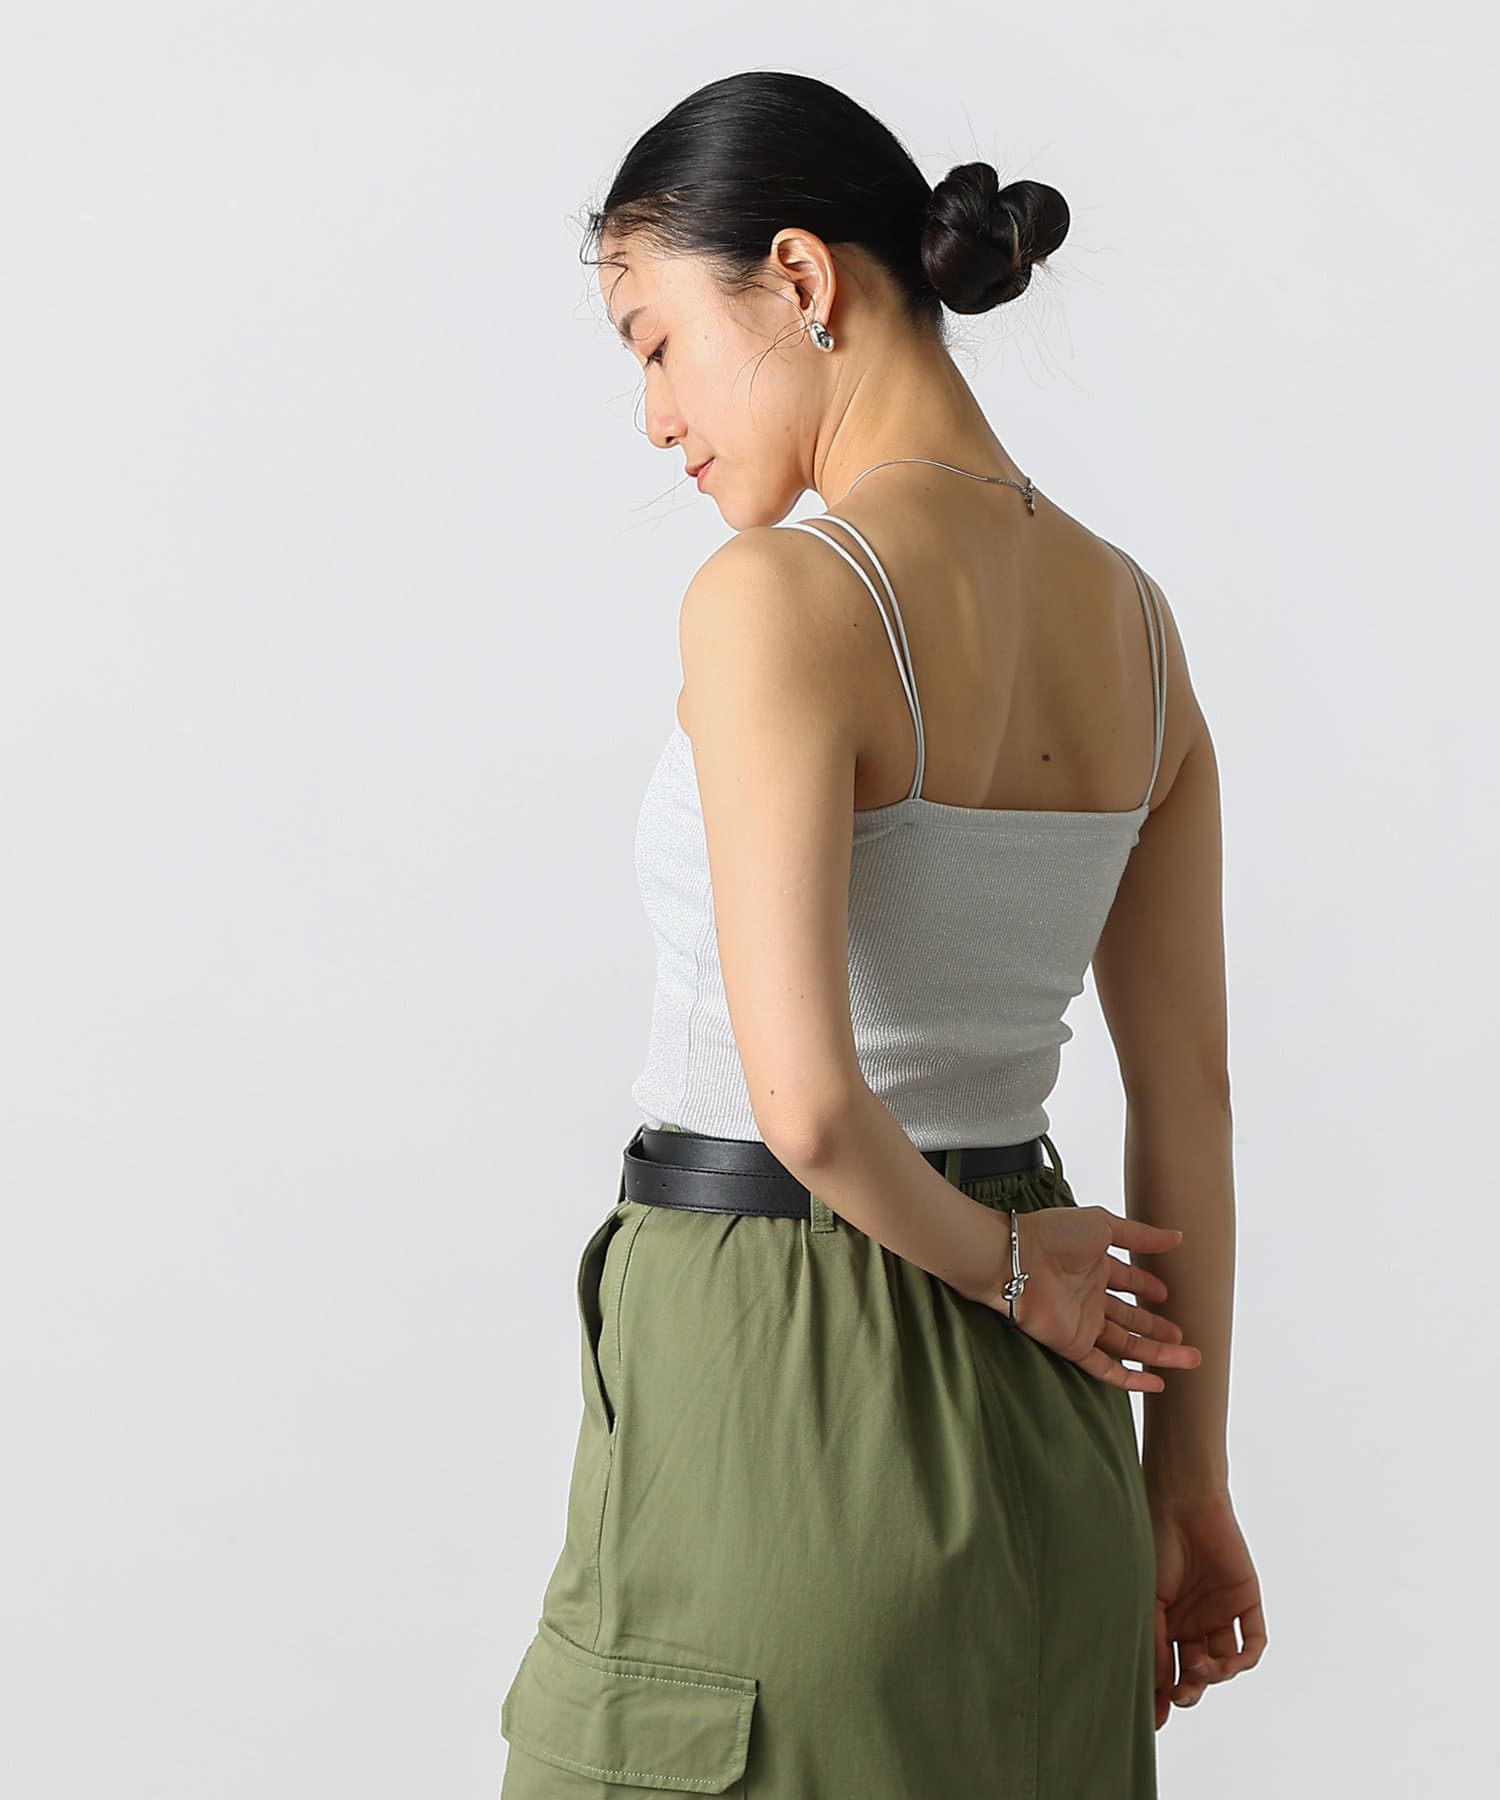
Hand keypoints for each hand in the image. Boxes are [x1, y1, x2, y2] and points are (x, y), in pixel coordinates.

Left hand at [980, 1205, 1200, 1390]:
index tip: (1167, 1294)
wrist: (1016, 1259)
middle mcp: (1089, 1296)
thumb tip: (1177, 1236)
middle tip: (1184, 1337)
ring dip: (1157, 1354)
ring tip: (1188, 1359)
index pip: (1127, 1280)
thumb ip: (1140, 1235)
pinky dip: (1130, 1378)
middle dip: (1157, 1327)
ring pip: (1127, 1345)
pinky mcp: (1073, 1345)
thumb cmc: (1053, 1235)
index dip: (1147, 1286)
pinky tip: (1155, 1383)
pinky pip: (1105, 1368)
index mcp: (1095, 1265)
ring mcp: (1082, 1322)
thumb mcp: (1103, 1225)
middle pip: (1131, 1317)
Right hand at [1149, 1489, 1266, 1726]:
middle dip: (1189, 1689)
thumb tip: (1159, 1689)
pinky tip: (1229, 1662)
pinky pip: (1253, 1642)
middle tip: (1181, 1695)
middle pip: (1195, 1672)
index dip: (1162, 1695)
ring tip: (1199, 1668)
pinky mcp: (1246, 1603)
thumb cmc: (1155, 1545)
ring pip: (1223, 1662)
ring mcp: (1220, 1614)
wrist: (1183, 1504)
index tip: (1155, 1718)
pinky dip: (1245, 1659)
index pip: (1167, 1668)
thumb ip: (1154, 1642)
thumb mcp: (1147, 1599)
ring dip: (1214, 1675)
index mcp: (1166, 1622)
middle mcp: (1193, 1622)